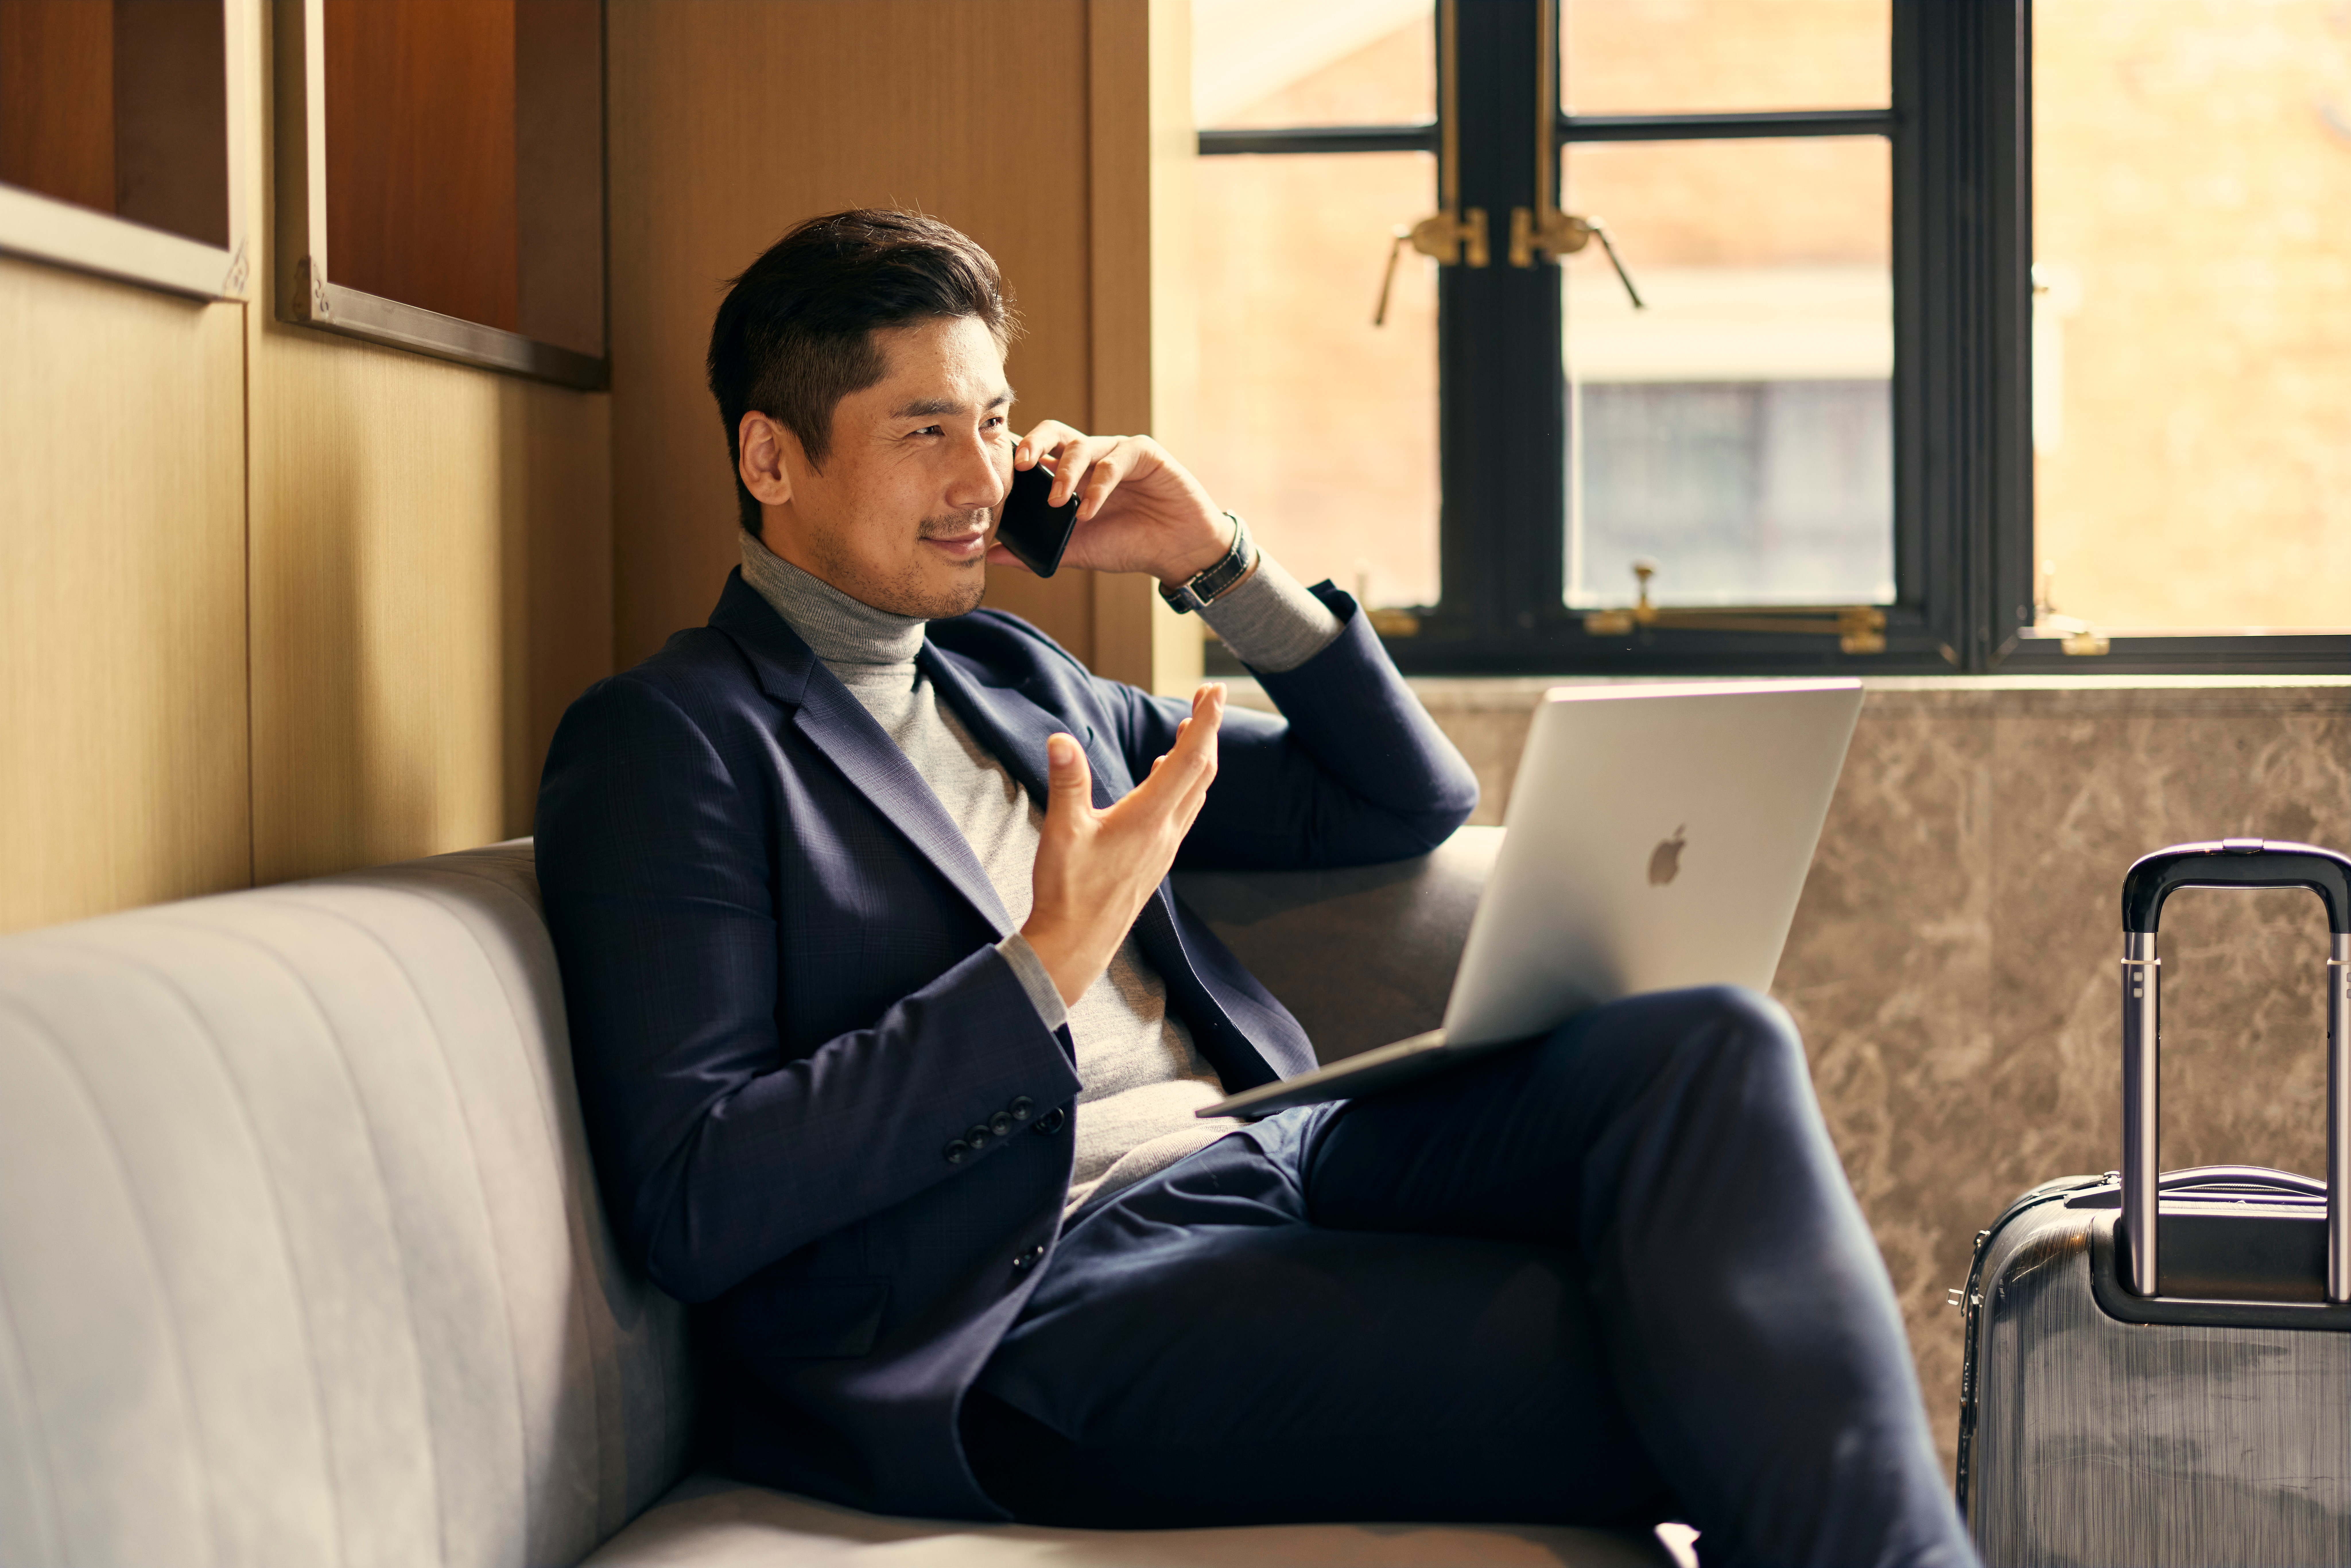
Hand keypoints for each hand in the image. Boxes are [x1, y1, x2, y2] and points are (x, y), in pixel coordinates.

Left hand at [990, 422, 1232, 585]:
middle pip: (1054, 431)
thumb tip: (990, 554)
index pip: (1038, 452)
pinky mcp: (1144, 452)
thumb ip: (1037, 550)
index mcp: (1072, 474)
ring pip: (1081, 445)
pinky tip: (1089, 511)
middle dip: (1032, 443)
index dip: (1016, 456)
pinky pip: (1114, 460)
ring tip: (1057, 502)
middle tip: (1020, 465)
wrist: (1177, 552)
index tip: (997, 474)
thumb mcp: (1076, 550)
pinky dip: (1098, 486)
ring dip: (1065, 473)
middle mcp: (1092, 457)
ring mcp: (1117, 451)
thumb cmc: (1129, 545)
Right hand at [1022, 684, 1225, 1004]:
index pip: (1188, 760)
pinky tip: (1164, 776)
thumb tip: (1061, 739)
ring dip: (1198, 757)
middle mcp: (1165, 832)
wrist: (1075, 945)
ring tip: (1192, 728)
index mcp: (1147, 819)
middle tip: (1208, 697)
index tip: (1215, 690)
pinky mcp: (1155, 860)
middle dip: (1208, 730)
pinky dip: (1182, 784)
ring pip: (1195, 793)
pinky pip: (1181, 812)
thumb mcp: (1061, 832)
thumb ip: (1066, 782)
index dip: (1206, 722)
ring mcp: (1164, 848)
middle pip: (1201, 772)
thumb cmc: (1067, 892)